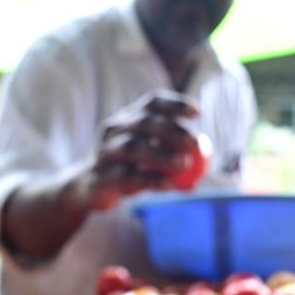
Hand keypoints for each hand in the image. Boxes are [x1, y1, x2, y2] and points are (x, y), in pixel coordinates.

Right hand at [81, 90, 201, 209]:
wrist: (89, 191)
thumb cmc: (126, 170)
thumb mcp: (148, 161)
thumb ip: (172, 157)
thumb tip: (205, 160)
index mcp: (126, 119)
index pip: (152, 103)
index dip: (176, 104)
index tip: (198, 113)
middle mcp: (113, 129)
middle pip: (144, 122)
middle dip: (172, 130)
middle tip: (195, 142)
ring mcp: (103, 152)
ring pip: (134, 147)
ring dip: (162, 154)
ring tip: (185, 165)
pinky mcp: (99, 175)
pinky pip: (126, 176)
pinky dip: (150, 180)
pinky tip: (169, 185)